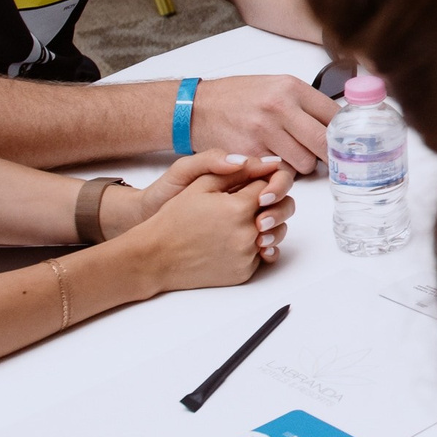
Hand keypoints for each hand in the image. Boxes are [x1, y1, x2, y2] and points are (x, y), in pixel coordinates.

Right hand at [132, 164, 294, 291]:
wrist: (156, 256)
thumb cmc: (174, 219)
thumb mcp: (200, 185)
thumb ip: (235, 171)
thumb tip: (265, 164)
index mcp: (239, 207)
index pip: (269, 185)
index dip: (261, 181)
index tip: (250, 184)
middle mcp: (248, 233)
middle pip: (281, 210)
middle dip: (272, 203)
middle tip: (255, 203)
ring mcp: (247, 256)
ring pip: (276, 234)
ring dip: (267, 226)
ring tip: (245, 222)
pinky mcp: (244, 273)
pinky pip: (262, 256)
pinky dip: (254, 247)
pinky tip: (236, 241)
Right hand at [188, 74, 337, 172]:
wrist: (198, 108)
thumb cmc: (238, 97)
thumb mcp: (275, 86)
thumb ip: (305, 103)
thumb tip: (337, 122)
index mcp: (290, 88)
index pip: (334, 115)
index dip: (343, 133)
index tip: (346, 141)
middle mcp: (279, 108)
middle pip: (324, 143)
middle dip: (327, 154)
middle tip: (324, 155)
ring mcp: (264, 133)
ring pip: (305, 164)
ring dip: (303, 165)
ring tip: (291, 155)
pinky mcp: (250, 155)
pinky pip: (280, 173)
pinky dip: (281, 173)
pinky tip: (273, 161)